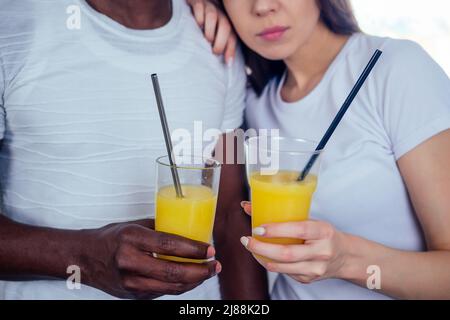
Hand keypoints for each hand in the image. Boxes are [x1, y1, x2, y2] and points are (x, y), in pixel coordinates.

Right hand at [83, 219, 219, 298]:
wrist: (84, 259)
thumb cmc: (110, 238)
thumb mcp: (134, 226)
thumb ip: (160, 229)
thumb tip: (188, 230)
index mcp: (132, 239)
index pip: (170, 245)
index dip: (194, 249)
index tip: (209, 248)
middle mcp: (130, 262)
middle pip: (173, 272)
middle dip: (200, 270)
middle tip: (214, 265)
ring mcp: (131, 283)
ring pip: (171, 287)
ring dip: (194, 281)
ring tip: (208, 272)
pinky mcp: (133, 295)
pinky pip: (163, 292)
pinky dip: (180, 286)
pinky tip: (191, 279)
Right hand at [187, 0, 236, 64]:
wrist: (198, 2)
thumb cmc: (206, 24)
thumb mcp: (214, 34)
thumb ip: (221, 46)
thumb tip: (228, 64)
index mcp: (226, 24)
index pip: (232, 37)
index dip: (231, 50)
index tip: (228, 63)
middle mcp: (219, 15)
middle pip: (225, 26)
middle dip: (221, 42)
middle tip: (215, 52)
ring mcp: (209, 7)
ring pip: (212, 16)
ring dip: (210, 31)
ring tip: (206, 39)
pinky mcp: (197, 2)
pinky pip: (199, 7)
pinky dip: (198, 17)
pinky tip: (197, 25)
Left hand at [240, 202, 348, 283]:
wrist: (345, 256)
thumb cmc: (323, 234)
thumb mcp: (311, 220)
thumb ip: (285, 215)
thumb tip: (249, 206)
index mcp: (323, 232)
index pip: (299, 230)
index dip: (276, 230)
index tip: (258, 228)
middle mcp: (321, 251)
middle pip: (287, 253)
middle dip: (262, 248)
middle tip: (246, 240)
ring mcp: (316, 268)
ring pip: (283, 267)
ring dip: (262, 257)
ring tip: (250, 247)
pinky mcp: (309, 278)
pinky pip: (285, 273)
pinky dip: (270, 264)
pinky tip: (262, 256)